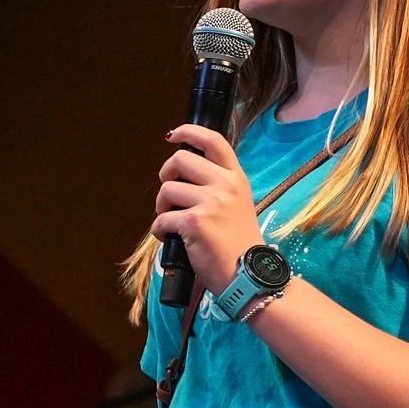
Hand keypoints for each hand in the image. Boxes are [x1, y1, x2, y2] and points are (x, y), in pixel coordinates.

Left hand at [148, 124, 266, 295]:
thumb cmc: (239, 246)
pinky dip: (160, 231)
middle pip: (180, 160)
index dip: (189, 132)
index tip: (173, 136)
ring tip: (173, 223)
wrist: (248, 275)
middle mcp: (225, 185)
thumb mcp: (238, 206)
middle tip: (169, 197)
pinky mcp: (194, 221)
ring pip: (167, 189)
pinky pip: (161, 219)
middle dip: (166, 176)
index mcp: (236, 179)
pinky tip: (171, 239)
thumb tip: (183, 178)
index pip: (214, 141)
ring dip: (162, 207)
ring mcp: (210, 202)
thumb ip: (217, 188)